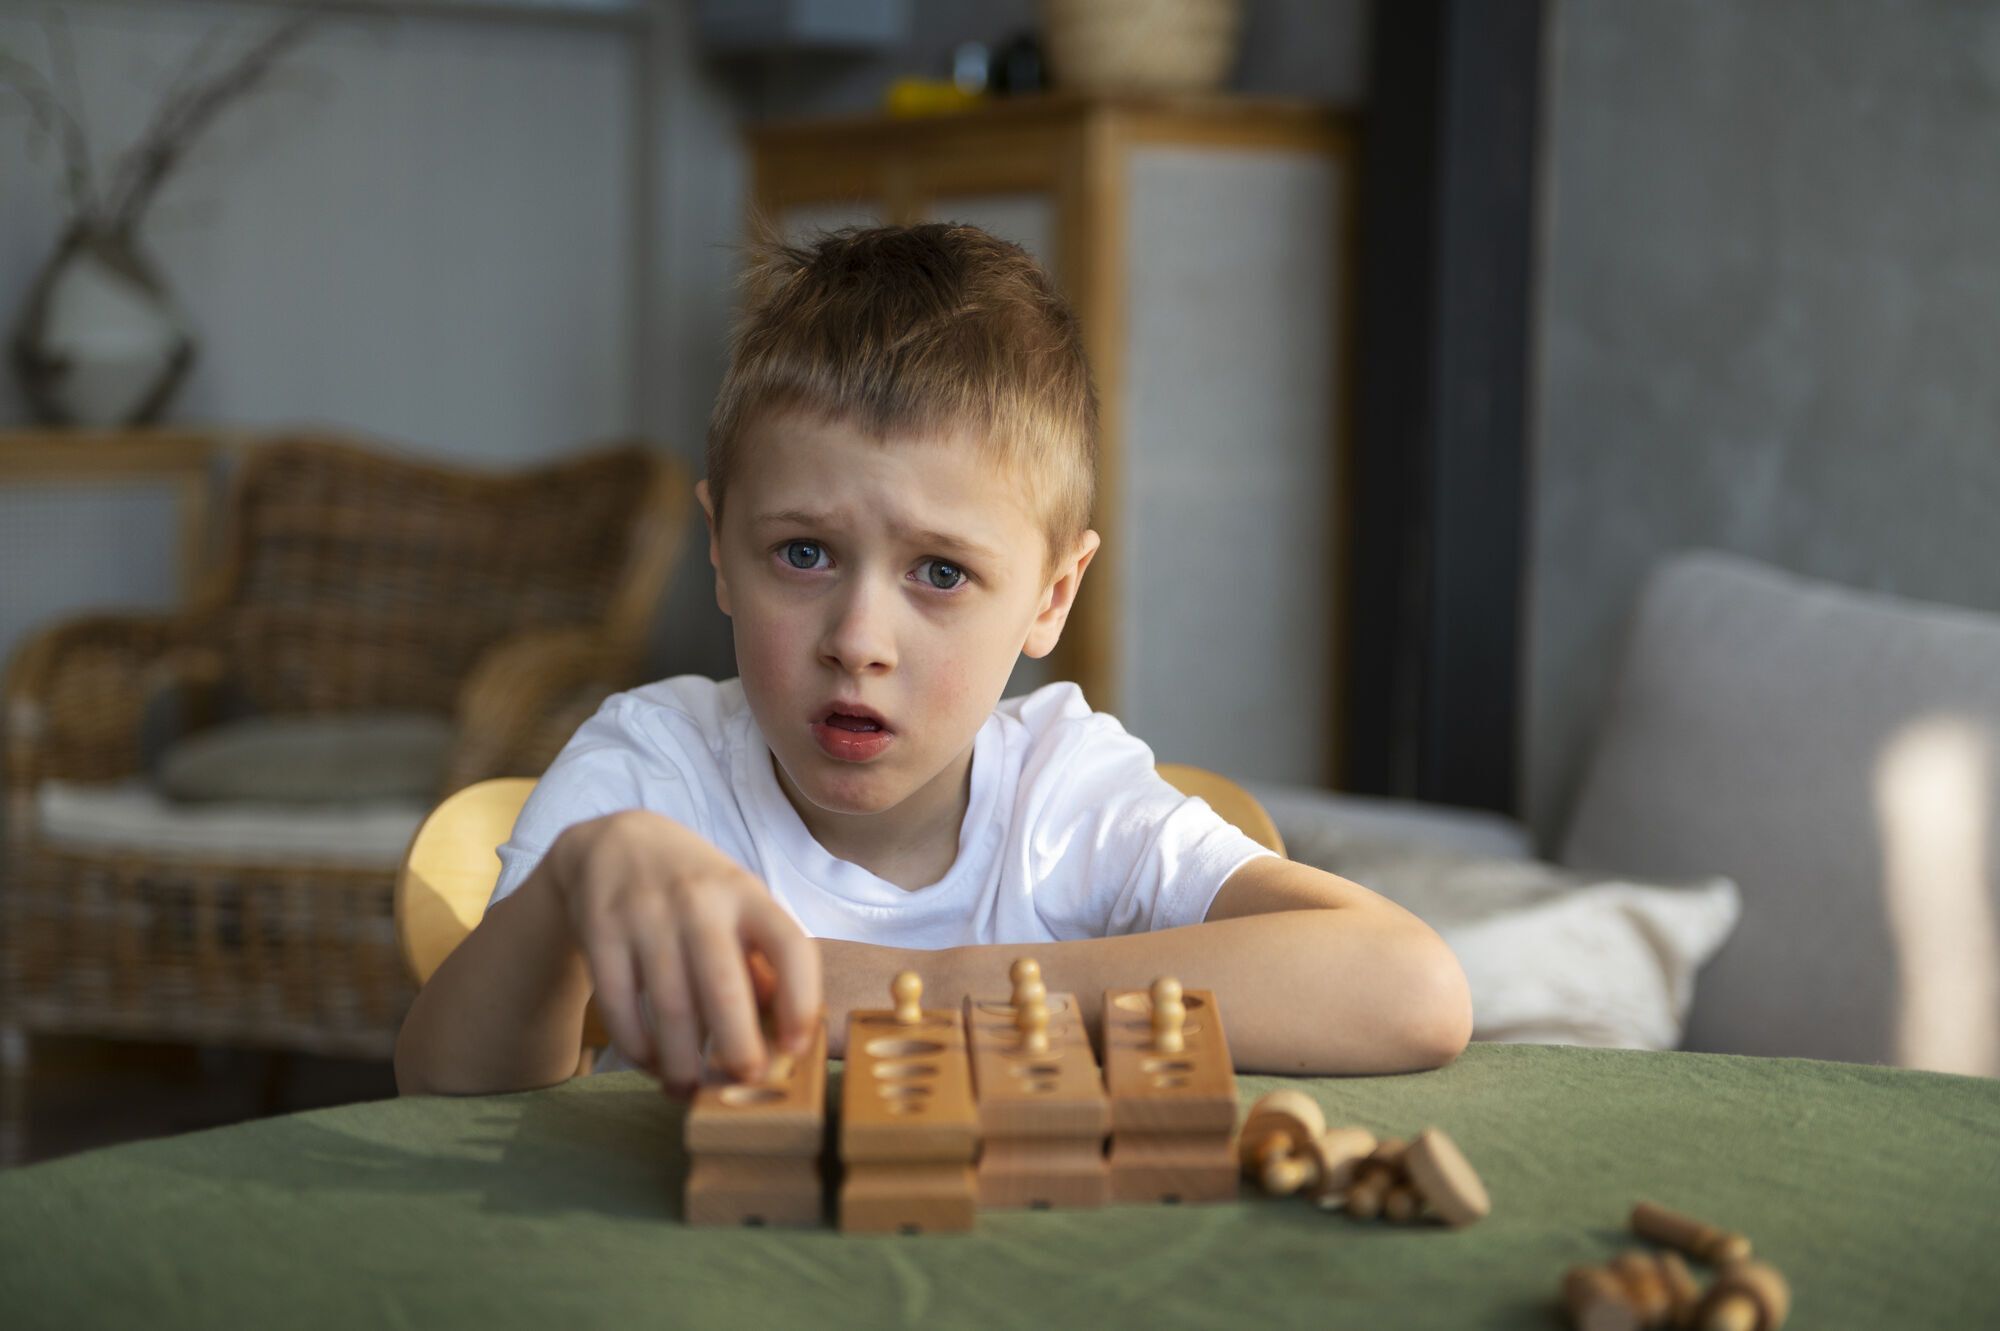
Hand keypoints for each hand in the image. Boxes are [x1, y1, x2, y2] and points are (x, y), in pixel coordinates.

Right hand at [540, 809, 820, 1095]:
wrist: (615, 843)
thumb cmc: (695, 891)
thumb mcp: (739, 908)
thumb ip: (762, 963)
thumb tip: (782, 1036)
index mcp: (748, 895)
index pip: (790, 946)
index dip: (801, 1002)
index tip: (798, 1048)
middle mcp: (700, 902)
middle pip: (724, 989)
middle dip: (738, 1049)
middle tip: (743, 1085)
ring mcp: (647, 915)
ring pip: (670, 1008)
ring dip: (682, 1063)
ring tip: (690, 1089)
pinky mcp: (601, 931)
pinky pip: (620, 1006)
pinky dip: (637, 1047)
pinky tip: (650, 1063)